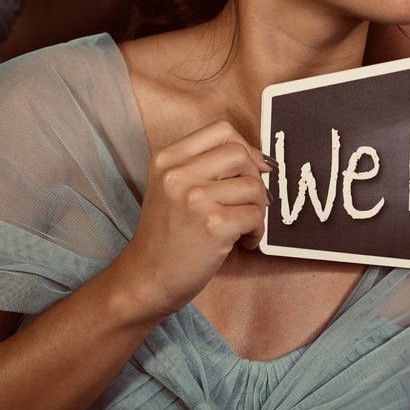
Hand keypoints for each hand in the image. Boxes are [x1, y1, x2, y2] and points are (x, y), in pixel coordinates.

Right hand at [105, 120, 272, 319]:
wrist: (146, 279)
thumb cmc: (165, 237)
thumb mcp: (172, 188)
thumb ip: (206, 167)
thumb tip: (263, 163)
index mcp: (168, 158)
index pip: (221, 130)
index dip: (245, 146)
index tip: (252, 168)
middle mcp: (178, 173)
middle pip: (240, 153)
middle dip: (255, 178)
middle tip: (250, 202)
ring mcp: (195, 198)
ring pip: (253, 186)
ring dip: (258, 209)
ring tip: (244, 227)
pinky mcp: (213, 225)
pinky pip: (255, 216)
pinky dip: (257, 231)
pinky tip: (244, 242)